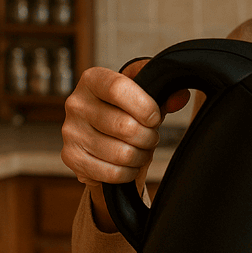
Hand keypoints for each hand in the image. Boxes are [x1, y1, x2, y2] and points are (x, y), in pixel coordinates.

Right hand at [60, 60, 188, 227]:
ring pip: (121, 153)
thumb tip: (180, 98)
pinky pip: (112, 173)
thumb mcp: (143, 93)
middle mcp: (76, 103)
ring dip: (141, 156)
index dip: (144, 106)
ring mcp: (71, 132)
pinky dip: (129, 172)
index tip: (155, 117)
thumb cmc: (125, 108)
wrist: (100, 132)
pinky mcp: (71, 157)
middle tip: (151, 137)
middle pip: (124, 126)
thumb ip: (164, 91)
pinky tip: (129, 164)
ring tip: (141, 150)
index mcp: (93, 79)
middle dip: (148, 137)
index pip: (118, 88)